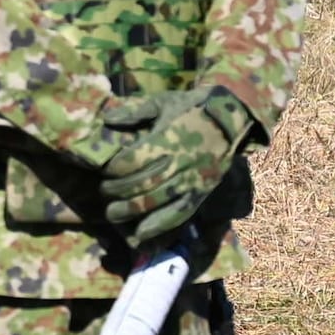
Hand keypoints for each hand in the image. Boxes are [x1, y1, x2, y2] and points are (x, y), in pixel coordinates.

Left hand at [98, 90, 243, 247]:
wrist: (231, 118)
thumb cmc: (192, 107)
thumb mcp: (163, 101)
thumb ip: (135, 112)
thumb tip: (107, 120)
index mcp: (167, 139)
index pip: (132, 161)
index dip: (113, 169)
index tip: (103, 171)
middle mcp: (179, 163)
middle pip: (141, 185)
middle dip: (116, 193)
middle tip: (103, 193)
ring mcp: (192, 180)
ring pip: (157, 202)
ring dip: (131, 211)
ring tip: (113, 215)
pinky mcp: (201, 192)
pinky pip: (180, 213)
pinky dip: (159, 226)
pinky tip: (141, 233)